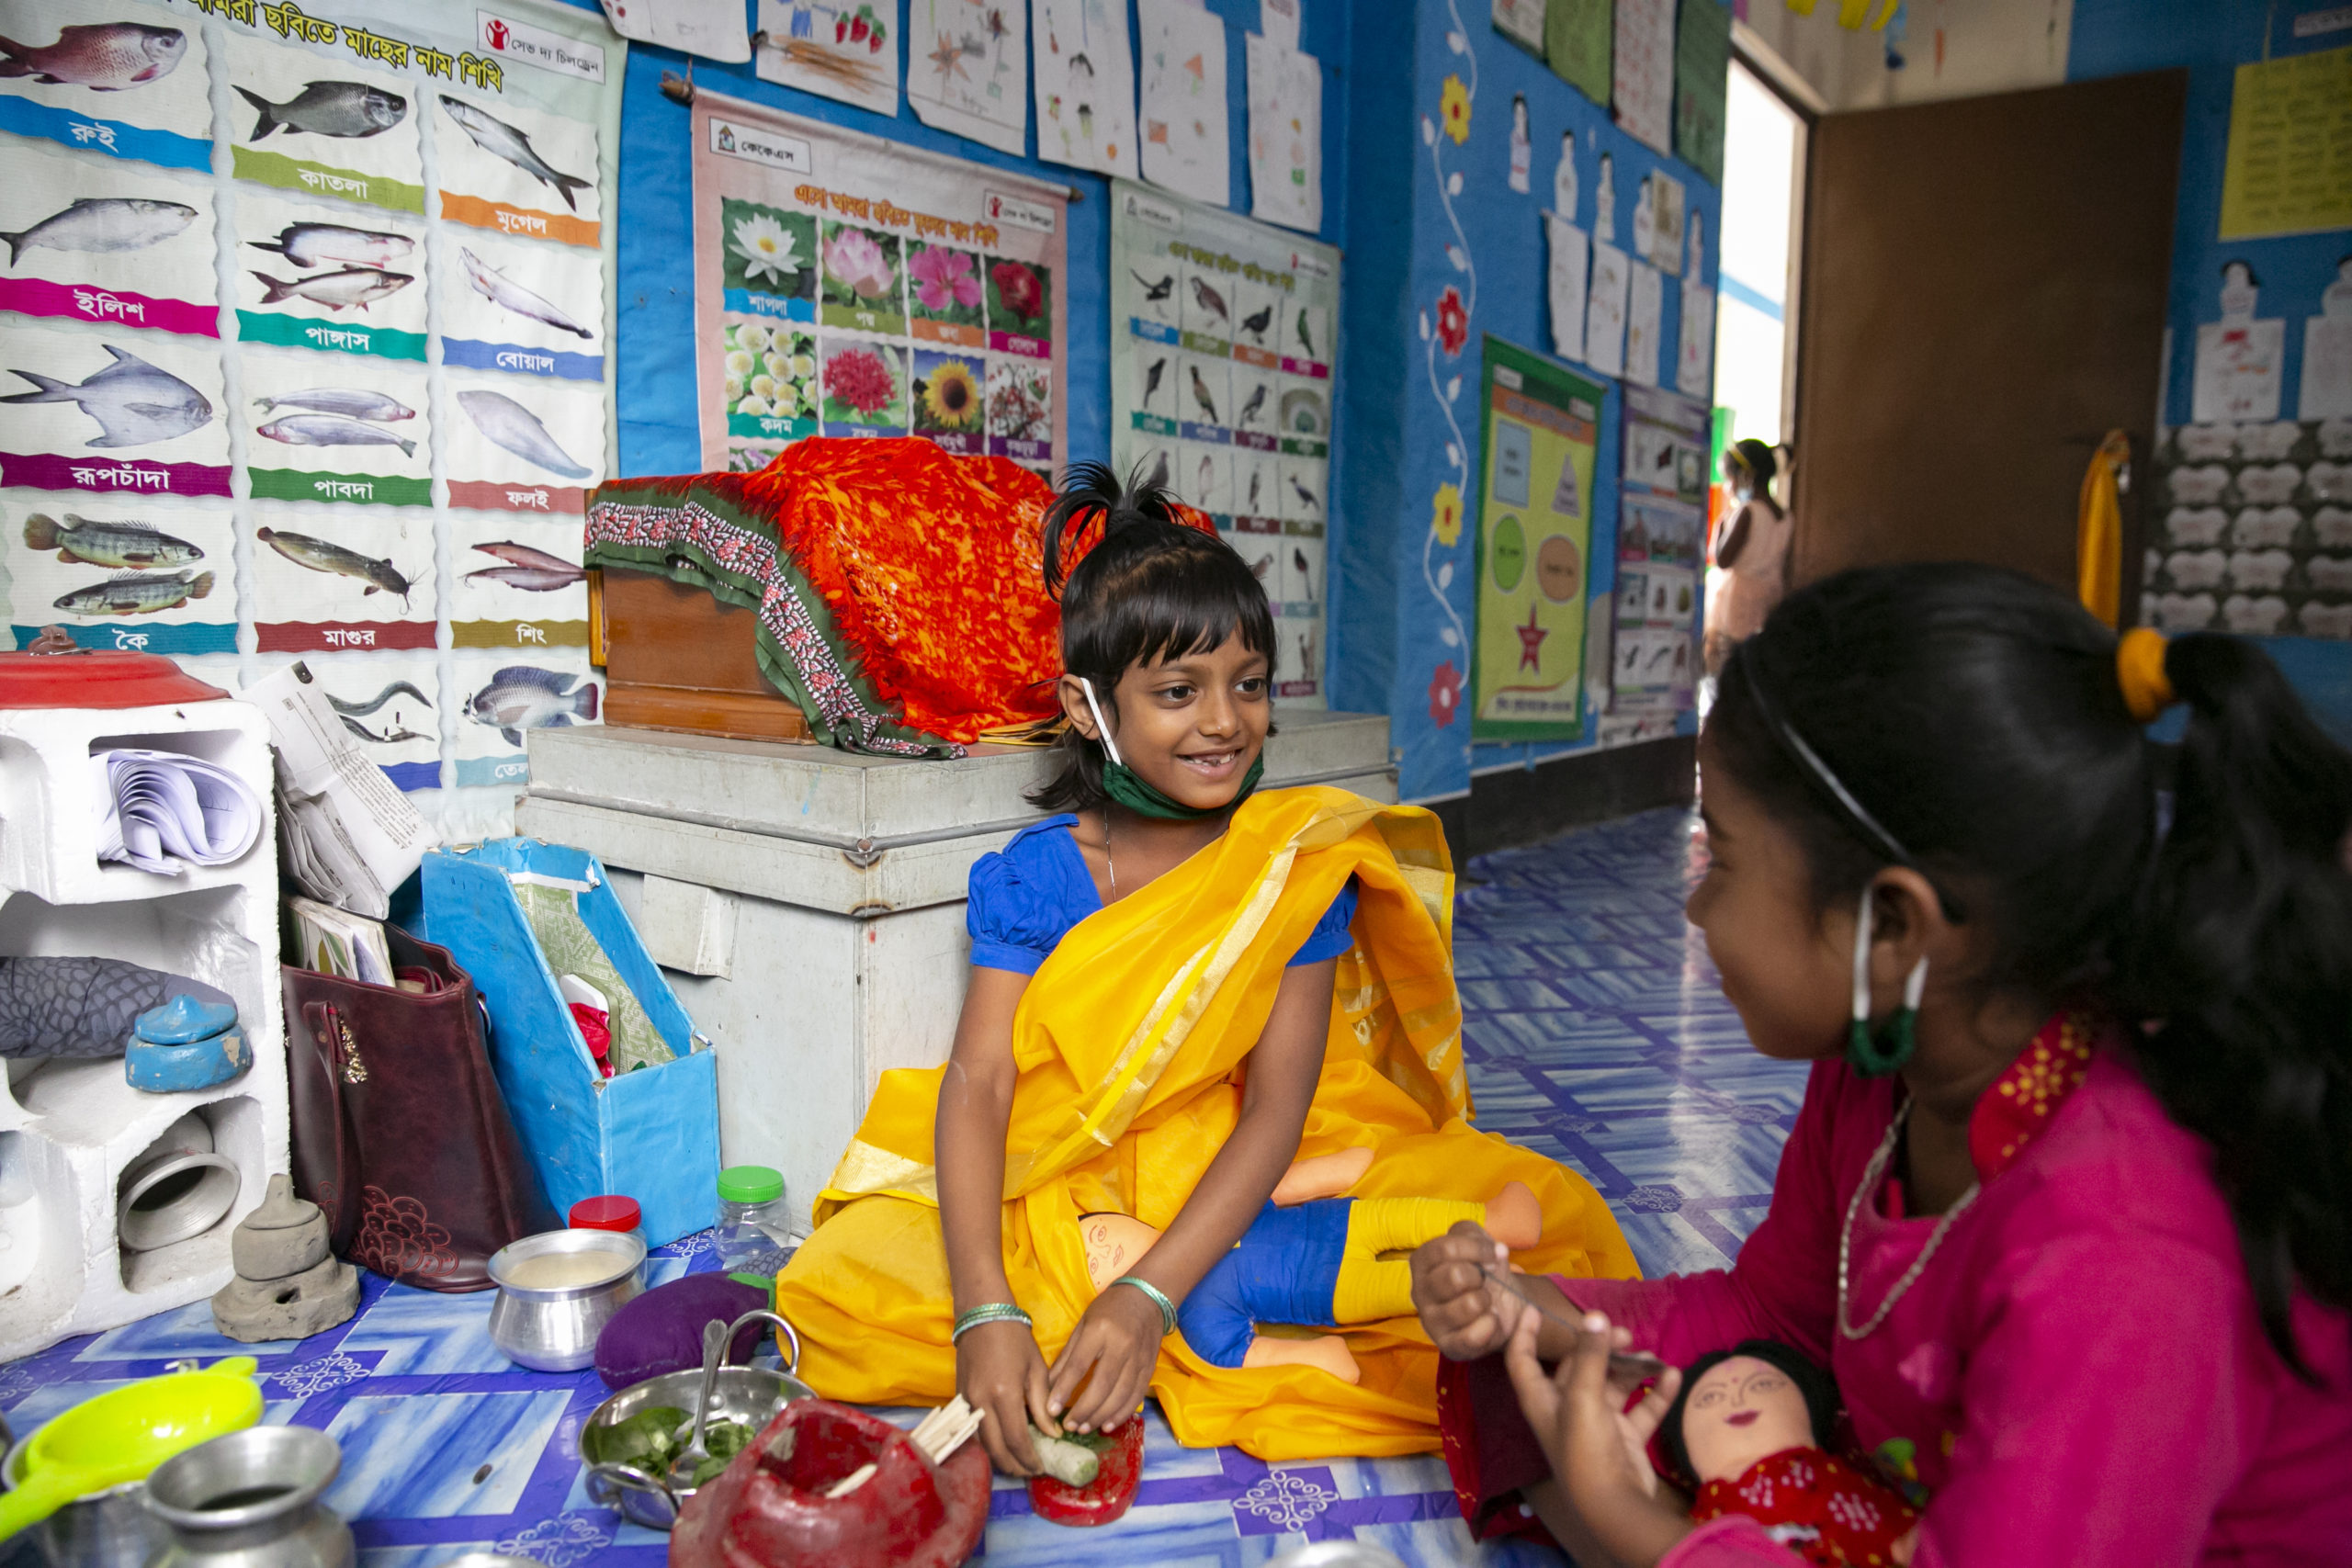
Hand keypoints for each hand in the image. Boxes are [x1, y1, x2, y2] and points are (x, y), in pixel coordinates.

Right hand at [956, 1318, 1056, 1476]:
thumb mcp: (1036, 1369)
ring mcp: (966, 1403)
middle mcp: (981, 1403)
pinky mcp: (959, 1400)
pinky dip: (987, 1445)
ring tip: (1018, 1464)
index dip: (1030, 1458)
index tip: (1042, 1466)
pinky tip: (1001, 1446)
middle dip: (1014, 1466)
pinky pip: (972, 1432)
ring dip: (999, 1459)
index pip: (1017, 1439)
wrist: (982, 1315)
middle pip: (996, 1449)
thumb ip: (1043, 1405)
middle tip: (1031, 1471)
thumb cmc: (1014, 1338)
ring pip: (981, 1445)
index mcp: (1004, 1394)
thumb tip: (1052, 1434)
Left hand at [1047, 1282, 1163, 1433]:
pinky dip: (1122, 1414)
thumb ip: (1068, 1355)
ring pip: (1120, 1396)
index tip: (1050, 1410)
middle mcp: (1121, 1345)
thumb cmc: (1110, 1308)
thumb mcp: (1084, 1324)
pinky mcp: (1150, 1368)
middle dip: (1083, 1410)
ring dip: (1101, 1416)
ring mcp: (1139, 1358)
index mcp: (1100, 1330)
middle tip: (1068, 1426)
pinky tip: (1108, 1425)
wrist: (1149, 1296)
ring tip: (1084, 1428)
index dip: (1064, 1390)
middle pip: (1102, 1386)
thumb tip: (1049, 1384)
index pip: (1079, 1365)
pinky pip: (1136, 1396)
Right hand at [1409, 1221, 1525, 1359]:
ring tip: (1486, 1301)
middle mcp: (1419, 1291)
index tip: (1494, 1254)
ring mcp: (1431, 1321)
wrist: (1500, 1302)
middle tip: (1483, 1280)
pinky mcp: (1447, 1346)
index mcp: (1422, 1261)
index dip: (1477, 1249)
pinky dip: (1491, 1325)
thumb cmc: (1483, 1268)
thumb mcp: (1477, 1240)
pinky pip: (1472, 1337)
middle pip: (1454, 1276)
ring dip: (1486, 1300)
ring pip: (1468, 1305)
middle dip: (1480, 1276)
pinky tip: (1491, 1319)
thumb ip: (1476, 1235)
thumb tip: (1497, 1251)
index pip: (1445, 1249)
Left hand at [1503, 1308, 1690, 1567]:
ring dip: (1632, 1369)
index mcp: (1542, 1400)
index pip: (1523, 1361)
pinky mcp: (1624, 1438)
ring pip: (1613, 1385)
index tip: (1534, 1308)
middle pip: (1578, 1368)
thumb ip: (1589, 1355)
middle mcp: (1566, 1409)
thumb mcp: (1583, 1397)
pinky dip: (1655, 1393)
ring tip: (1652, 1356)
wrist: (1615, 1507)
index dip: (1524, 1335)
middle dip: (1599, 1347)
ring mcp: (1596, 1424)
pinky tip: (1672, 1377)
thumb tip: (1595, 1317)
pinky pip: (1640, 1408)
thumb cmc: (1586, 1448)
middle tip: (1625, 1333)